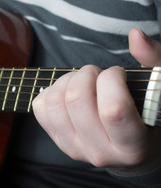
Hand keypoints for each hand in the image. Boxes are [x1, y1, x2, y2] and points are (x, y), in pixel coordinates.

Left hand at [32, 27, 160, 172]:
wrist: (130, 146)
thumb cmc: (147, 113)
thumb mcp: (157, 90)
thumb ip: (153, 60)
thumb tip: (135, 35)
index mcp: (132, 146)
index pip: (113, 110)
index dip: (112, 80)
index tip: (118, 73)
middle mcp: (100, 152)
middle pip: (76, 100)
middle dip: (87, 74)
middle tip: (99, 75)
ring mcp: (74, 147)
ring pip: (55, 102)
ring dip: (67, 80)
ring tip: (84, 81)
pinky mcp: (57, 140)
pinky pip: (40, 107)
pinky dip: (51, 91)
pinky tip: (69, 91)